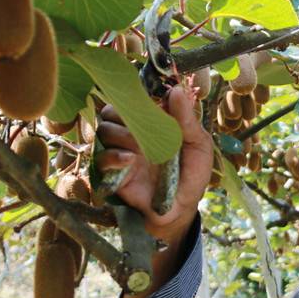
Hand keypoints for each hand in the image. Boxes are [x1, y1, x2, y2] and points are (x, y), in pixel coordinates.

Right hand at [95, 84, 213, 243]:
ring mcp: (121, 152)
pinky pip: (100, 158)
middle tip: (142, 125)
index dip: (137, 97)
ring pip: (104, 130)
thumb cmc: (192, 173)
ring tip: (140, 147)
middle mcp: (132, 133)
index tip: (149, 102)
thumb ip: (186, 119)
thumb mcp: (198, 144)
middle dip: (124, 114)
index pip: (133, 99)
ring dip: (121, 134)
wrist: (182, 208)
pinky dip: (113, 156)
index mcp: (152, 122)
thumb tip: (176, 90)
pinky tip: (131, 160)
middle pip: (111, 110)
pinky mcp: (113, 173)